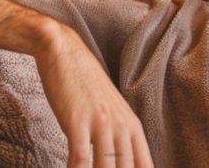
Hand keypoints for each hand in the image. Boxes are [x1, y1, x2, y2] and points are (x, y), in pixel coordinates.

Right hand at [35, 24, 154, 167]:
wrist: (63, 51)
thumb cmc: (84, 84)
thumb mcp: (110, 110)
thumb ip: (119, 136)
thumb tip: (121, 161)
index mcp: (133, 126)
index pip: (145, 167)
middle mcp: (121, 126)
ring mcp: (100, 123)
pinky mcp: (77, 121)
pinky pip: (80, 158)